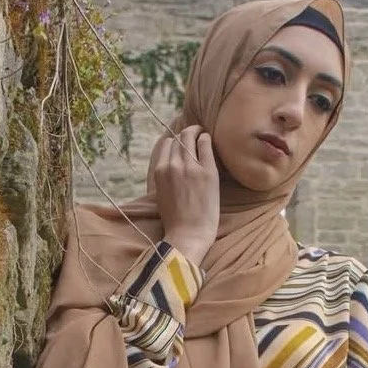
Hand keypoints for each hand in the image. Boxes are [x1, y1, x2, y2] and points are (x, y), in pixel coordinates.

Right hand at [147, 124, 219, 267]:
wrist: (188, 235)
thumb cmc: (175, 220)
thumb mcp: (161, 194)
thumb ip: (163, 176)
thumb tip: (169, 163)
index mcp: (159, 171)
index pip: (166, 144)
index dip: (174, 141)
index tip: (181, 143)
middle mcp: (173, 165)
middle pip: (178, 138)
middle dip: (186, 134)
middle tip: (194, 135)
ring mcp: (190, 167)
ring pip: (190, 137)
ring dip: (196, 132)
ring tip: (201, 134)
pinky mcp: (207, 171)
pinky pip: (205, 143)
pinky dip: (206, 138)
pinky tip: (208, 140)